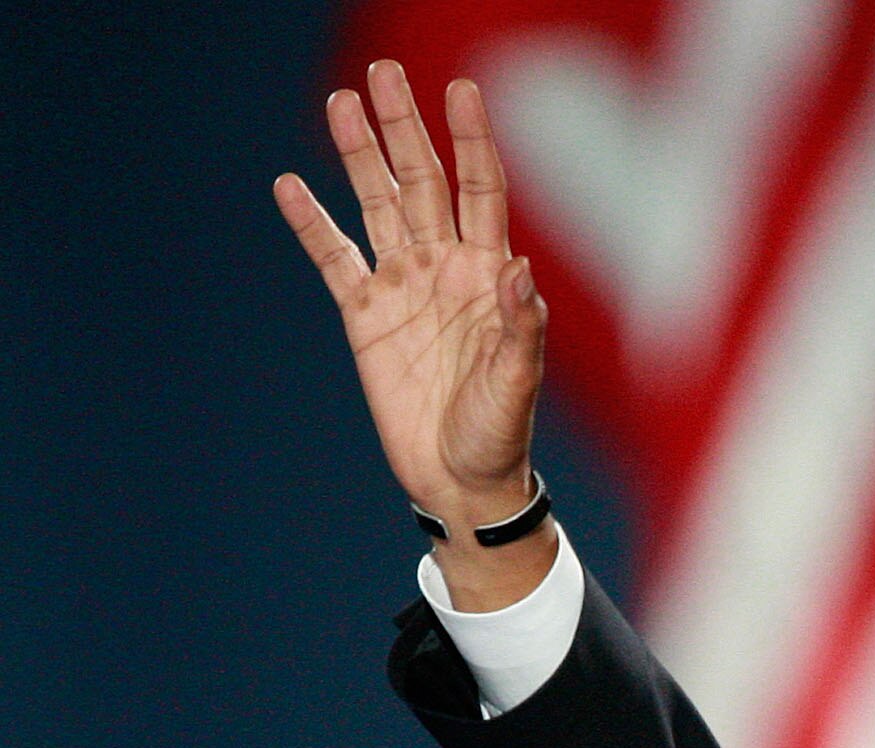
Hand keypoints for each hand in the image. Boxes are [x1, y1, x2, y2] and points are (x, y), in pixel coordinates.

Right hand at [274, 63, 550, 601]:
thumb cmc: (502, 434)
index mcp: (489, 277)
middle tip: (384, 73)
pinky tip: (290, 186)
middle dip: (405, 128)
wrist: (461, 482)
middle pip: (423, 182)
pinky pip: (334, 259)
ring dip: (360, 157)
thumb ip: (520, 327)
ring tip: (341, 101)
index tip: (462, 89)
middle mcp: (445, 269)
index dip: (472, 140)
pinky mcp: (365, 317)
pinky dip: (312, 224)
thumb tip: (520, 270)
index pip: (481, 191)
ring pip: (377, 205)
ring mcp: (403, 288)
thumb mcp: (517, 383)